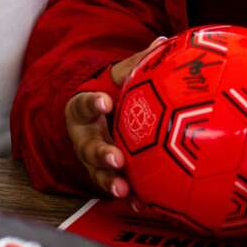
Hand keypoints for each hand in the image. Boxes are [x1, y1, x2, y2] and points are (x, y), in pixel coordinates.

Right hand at [67, 39, 162, 197]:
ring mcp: (92, 158)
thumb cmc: (110, 95)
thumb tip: (163, 42)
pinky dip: (127, 197)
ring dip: (109, 181)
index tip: (105, 101)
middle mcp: (83, 136)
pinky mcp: (105, 174)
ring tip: (123, 189)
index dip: (92, 104)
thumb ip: (136, 65)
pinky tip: (142, 204)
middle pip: (86, 146)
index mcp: (83, 110)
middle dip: (100, 153)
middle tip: (116, 158)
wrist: (93, 118)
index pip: (83, 105)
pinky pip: (114, 187)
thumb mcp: (117, 79)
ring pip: (96, 171)